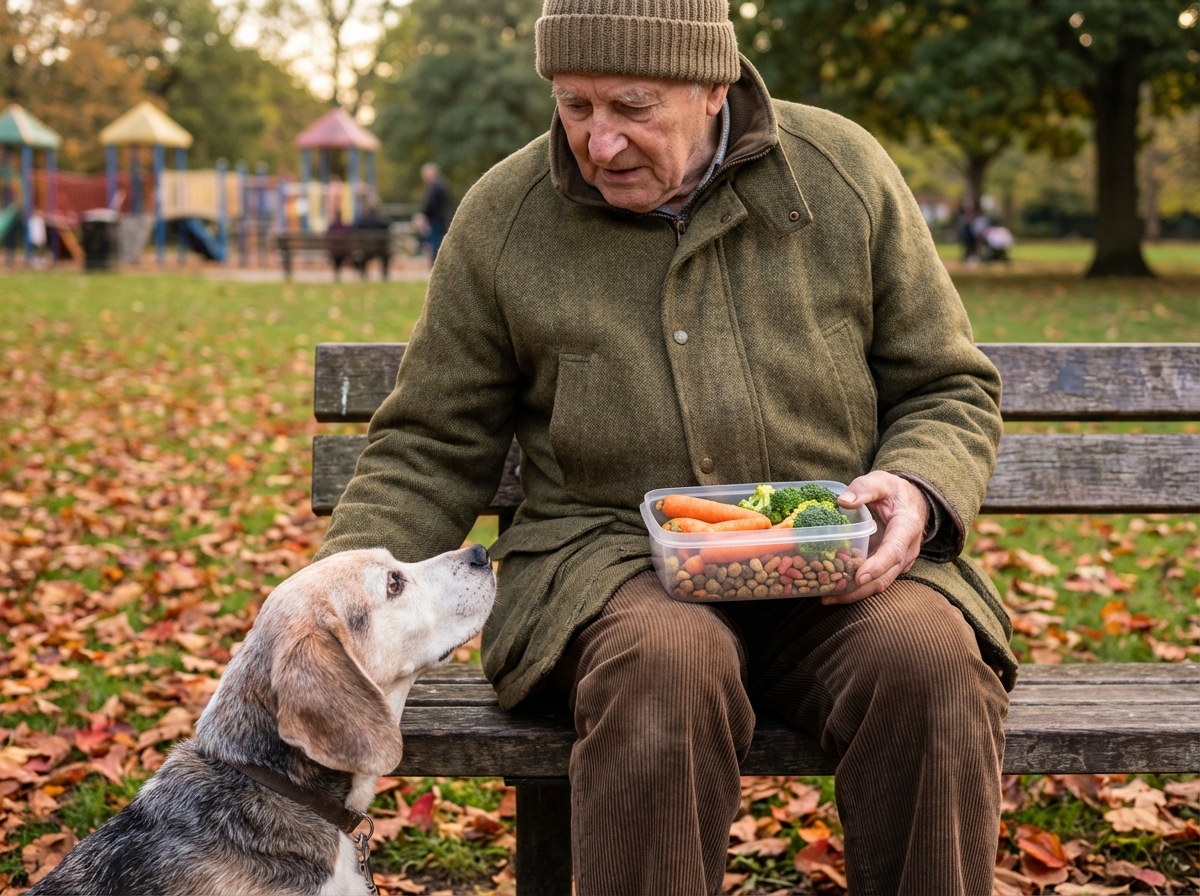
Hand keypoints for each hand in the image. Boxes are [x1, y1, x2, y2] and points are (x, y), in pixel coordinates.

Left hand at [823, 471, 928, 605]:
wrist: (912, 501)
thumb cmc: (894, 491)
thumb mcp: (881, 481)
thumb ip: (864, 488)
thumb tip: (843, 501)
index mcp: (906, 528)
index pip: (893, 552)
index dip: (877, 566)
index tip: (859, 577)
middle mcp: (906, 550)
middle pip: (885, 577)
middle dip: (859, 590)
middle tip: (831, 595)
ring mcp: (899, 561)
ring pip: (879, 584)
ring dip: (854, 594)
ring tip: (826, 597)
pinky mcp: (889, 566)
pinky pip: (874, 581)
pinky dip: (855, 588)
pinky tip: (833, 590)